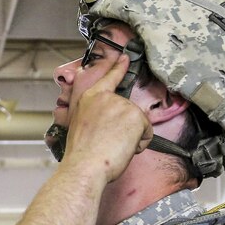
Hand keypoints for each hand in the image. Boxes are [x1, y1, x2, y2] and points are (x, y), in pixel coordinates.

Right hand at [61, 55, 152, 182]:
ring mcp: (122, 105)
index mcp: (90, 98)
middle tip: (109, 142)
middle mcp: (107, 98)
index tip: (125, 58)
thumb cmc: (80, 154)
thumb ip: (89, 114)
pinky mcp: (135, 116)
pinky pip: (146, 132)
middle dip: (125, 128)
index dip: (118, 67)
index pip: (108, 78)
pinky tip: (123, 148)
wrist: (84, 166)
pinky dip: (139, 144)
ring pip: (138, 122)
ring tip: (113, 146)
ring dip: (131, 137)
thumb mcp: (78, 126)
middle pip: (128, 110)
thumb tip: (96, 115)